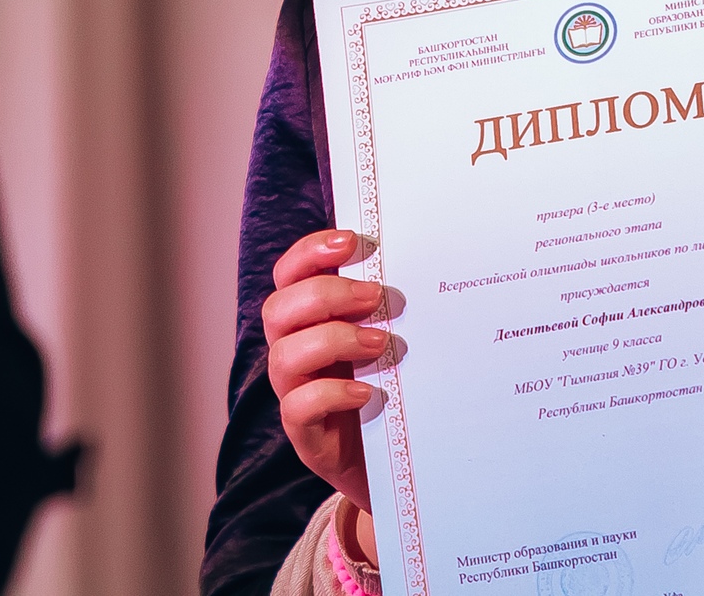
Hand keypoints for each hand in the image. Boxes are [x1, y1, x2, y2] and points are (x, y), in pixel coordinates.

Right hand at [264, 228, 385, 561]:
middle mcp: (293, 351)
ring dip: (333, 341)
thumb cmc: (396, 386)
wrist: (398, 462)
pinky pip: (298, 407)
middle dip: (327, 295)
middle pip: (278, 309)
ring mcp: (294, 393)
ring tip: (380, 345)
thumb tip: (425, 257)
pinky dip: (331, 393)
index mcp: (310, 319)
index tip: (352, 241)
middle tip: (378, 297)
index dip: (310, 251)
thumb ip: (391, 305)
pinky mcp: (305, 434)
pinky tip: (367, 393)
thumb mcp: (391, 338)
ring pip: (284, 356)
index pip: (289, 274)